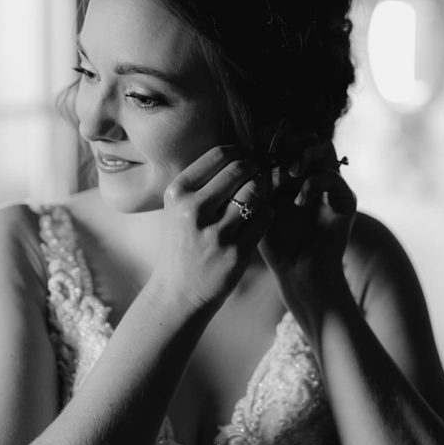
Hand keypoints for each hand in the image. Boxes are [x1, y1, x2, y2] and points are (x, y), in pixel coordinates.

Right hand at [146, 145, 273, 312]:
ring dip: (261, 190)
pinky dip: (266, 212)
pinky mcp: (237, 252)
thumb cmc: (182, 243)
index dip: (239, 152)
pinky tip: (257, 217)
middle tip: (257, 174)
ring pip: (255, 191)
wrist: (178, 292)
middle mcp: (194, 210)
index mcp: (177, 193)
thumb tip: (241, 152)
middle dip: (254, 168)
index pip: (219, 155)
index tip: (245, 159)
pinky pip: (265, 216)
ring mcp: (216, 232)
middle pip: (240, 169)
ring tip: (256, 196)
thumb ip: (204, 181)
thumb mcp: (179, 208)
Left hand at [258, 134, 356, 312]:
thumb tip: (246, 148)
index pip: (288, 137)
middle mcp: (314, 173)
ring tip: (288, 172)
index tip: (256, 143)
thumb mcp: (259, 204)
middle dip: (290, 140)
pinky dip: (313, 184)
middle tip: (274, 153)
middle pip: (308, 135)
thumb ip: (257, 177)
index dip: (274, 135)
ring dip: (304, 155)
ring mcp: (332, 185)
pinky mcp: (346, 200)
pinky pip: (333, 178)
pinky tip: (298, 201)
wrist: (297, 273)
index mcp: (293, 171)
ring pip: (324, 148)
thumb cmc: (274, 242)